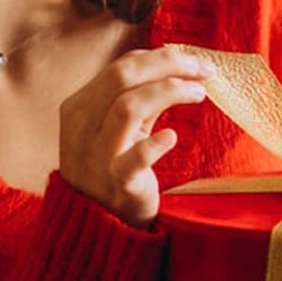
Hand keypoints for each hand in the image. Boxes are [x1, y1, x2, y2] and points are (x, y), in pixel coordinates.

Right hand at [59, 47, 210, 226]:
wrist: (97, 223)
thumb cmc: (113, 166)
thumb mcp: (116, 126)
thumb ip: (134, 95)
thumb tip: (173, 57)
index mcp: (78, 107)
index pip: (120, 68)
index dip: (160, 57)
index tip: (193, 60)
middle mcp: (81, 128)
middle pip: (123, 77)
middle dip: (168, 64)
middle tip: (203, 69)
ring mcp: (97, 157)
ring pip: (128, 107)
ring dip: (169, 91)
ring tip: (199, 93)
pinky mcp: (117, 185)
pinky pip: (133, 159)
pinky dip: (155, 144)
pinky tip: (172, 136)